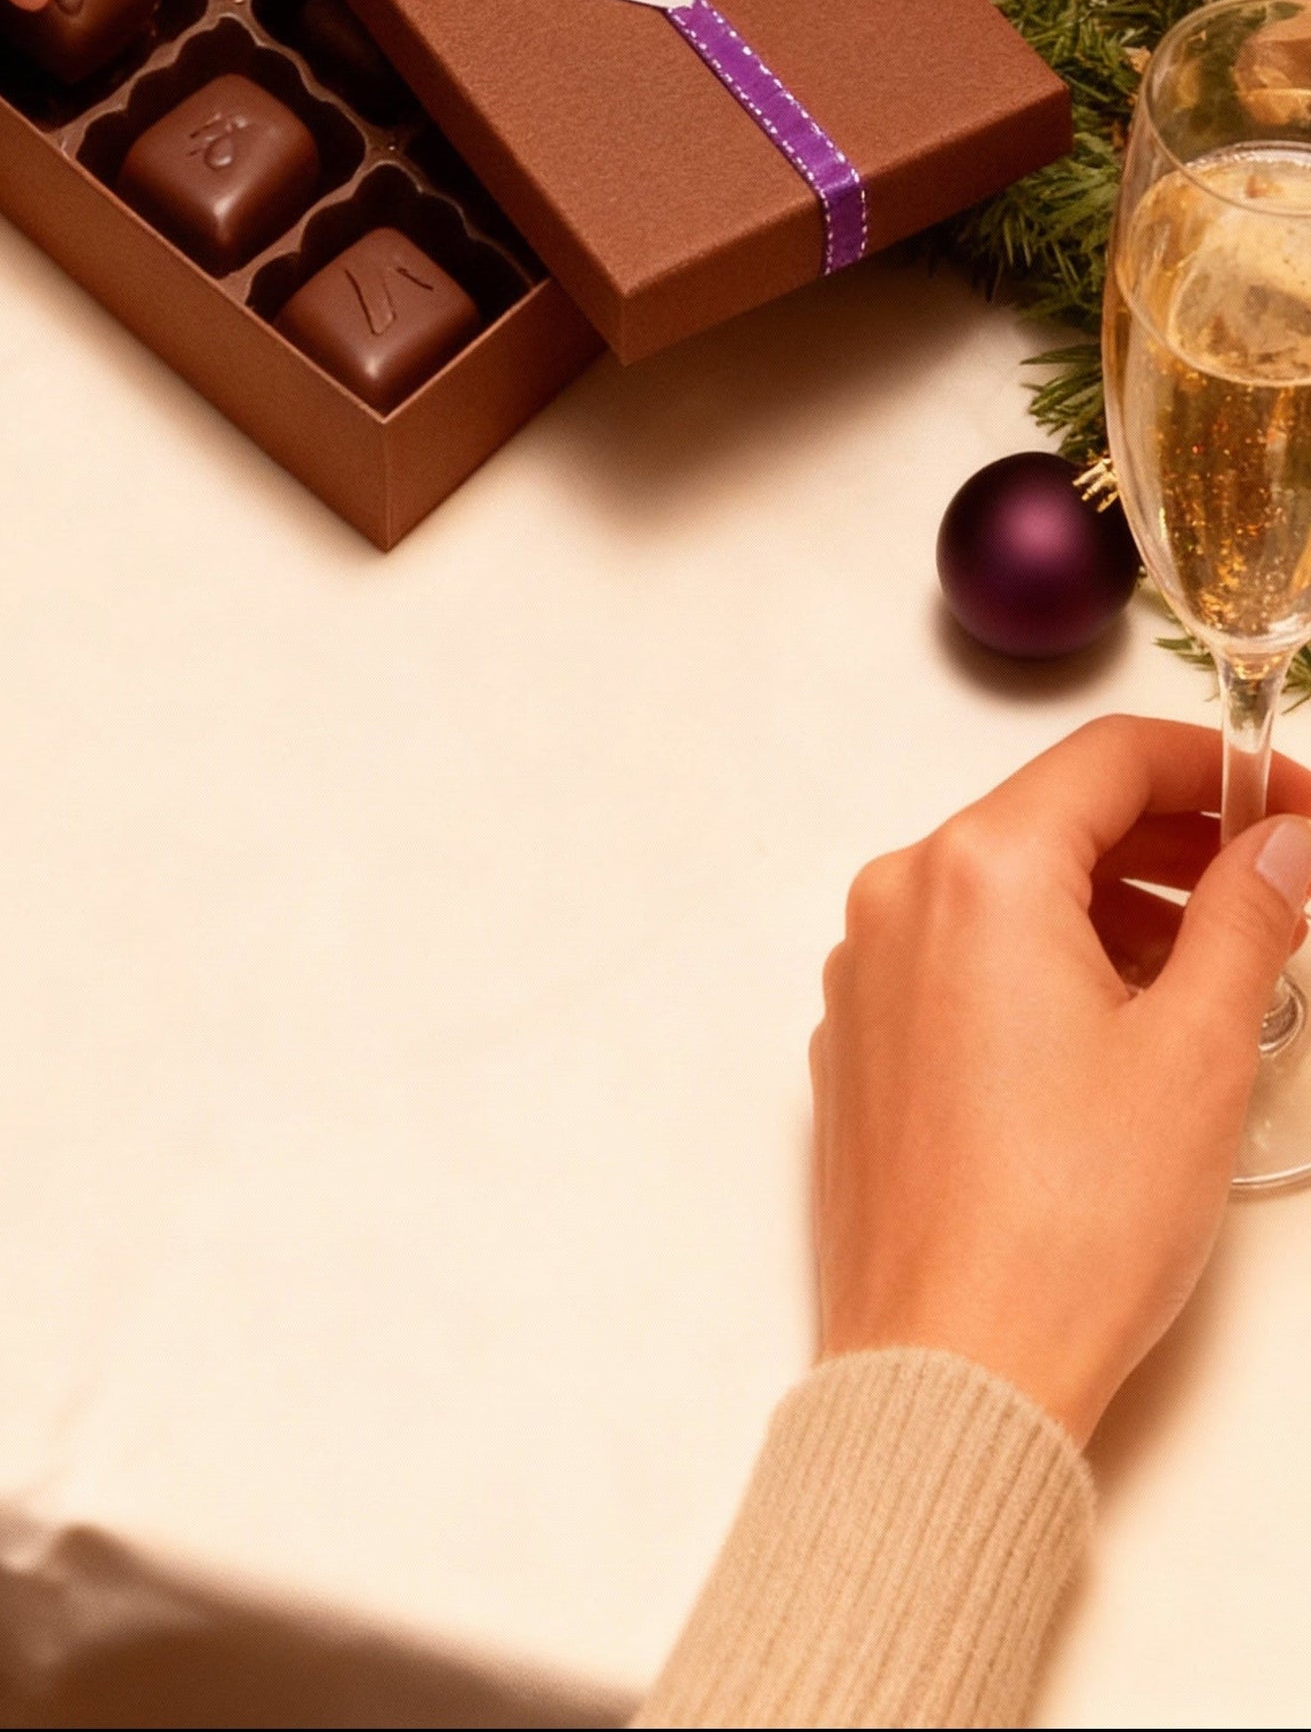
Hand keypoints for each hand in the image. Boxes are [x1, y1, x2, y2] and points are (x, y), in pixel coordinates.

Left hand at [813, 715, 1310, 1444]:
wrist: (951, 1368)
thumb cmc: (1070, 1221)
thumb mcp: (1195, 1050)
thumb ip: (1244, 918)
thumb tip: (1281, 846)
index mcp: (976, 871)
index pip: (1111, 760)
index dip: (1222, 771)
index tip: (1299, 813)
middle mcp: (899, 899)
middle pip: (1054, 819)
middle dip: (1175, 841)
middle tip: (1277, 889)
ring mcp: (867, 973)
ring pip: (1008, 892)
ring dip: (1115, 906)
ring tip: (1213, 969)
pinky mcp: (861, 1044)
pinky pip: (963, 959)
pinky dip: (1048, 963)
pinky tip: (1121, 1028)